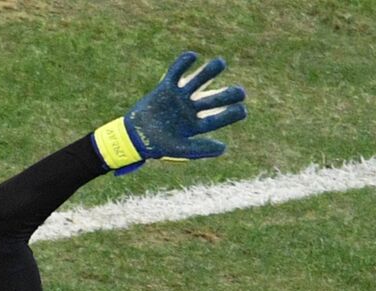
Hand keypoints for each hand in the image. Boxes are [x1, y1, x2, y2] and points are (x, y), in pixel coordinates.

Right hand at [93, 52, 247, 172]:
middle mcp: (190, 110)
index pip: (218, 118)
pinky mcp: (165, 88)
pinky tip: (193, 56)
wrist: (134, 137)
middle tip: (240, 92)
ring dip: (209, 72)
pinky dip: (183, 63)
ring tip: (220, 63)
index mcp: (196, 125)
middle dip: (227, 95)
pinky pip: (176, 72)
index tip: (242, 110)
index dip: (231, 114)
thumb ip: (201, 149)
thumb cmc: (157, 147)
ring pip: (197, 82)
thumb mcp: (180, 149)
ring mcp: (179, 98)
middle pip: (213, 99)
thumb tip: (223, 148)